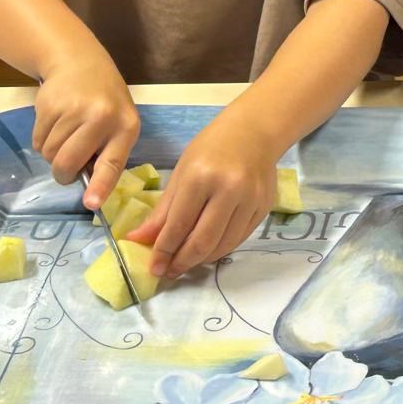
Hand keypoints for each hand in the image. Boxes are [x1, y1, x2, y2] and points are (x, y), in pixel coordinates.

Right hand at [32, 50, 138, 211]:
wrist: (79, 62)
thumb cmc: (104, 100)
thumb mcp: (119, 122)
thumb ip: (108, 152)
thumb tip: (90, 190)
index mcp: (125, 126)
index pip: (112, 162)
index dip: (100, 186)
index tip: (91, 204)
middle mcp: (101, 118)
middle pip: (68, 163)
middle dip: (63, 173)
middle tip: (68, 166)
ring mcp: (73, 110)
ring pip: (49, 155)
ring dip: (52, 152)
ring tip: (66, 132)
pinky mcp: (48, 105)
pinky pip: (37, 142)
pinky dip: (42, 139)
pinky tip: (55, 121)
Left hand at [127, 106, 277, 278]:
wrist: (254, 132)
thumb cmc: (212, 147)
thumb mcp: (181, 173)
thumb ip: (162, 211)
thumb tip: (138, 240)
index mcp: (201, 177)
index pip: (179, 225)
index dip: (163, 251)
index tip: (153, 268)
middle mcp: (229, 190)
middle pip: (203, 241)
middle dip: (182, 262)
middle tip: (169, 272)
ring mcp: (250, 200)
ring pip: (223, 246)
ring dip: (201, 260)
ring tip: (186, 262)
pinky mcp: (264, 208)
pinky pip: (239, 239)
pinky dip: (220, 249)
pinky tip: (208, 249)